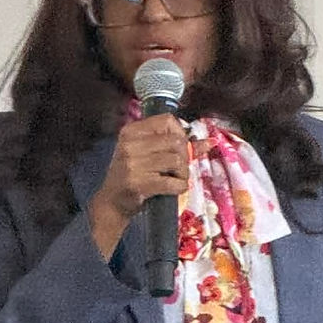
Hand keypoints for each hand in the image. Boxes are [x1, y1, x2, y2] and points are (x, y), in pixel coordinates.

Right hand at [88, 115, 188, 258]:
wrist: (112, 203)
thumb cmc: (133, 176)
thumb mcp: (148, 154)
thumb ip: (176, 145)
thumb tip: (210, 142)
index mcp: (131, 131)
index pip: (167, 120)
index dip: (180, 133)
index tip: (180, 148)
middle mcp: (130, 144)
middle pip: (175, 141)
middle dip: (185, 156)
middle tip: (180, 168)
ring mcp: (133, 164)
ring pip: (176, 160)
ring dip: (183, 173)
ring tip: (176, 179)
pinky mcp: (138, 183)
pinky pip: (172, 182)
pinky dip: (180, 187)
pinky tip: (175, 189)